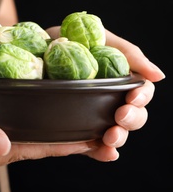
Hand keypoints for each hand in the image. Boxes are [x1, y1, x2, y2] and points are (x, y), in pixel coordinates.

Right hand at [0, 27, 164, 179]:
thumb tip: (2, 145)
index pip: (14, 151)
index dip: (51, 146)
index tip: (87, 141)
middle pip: (17, 151)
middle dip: (55, 146)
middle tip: (95, 140)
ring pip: (11, 143)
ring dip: (42, 140)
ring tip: (75, 135)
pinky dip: (22, 129)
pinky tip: (36, 123)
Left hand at [41, 26, 164, 160]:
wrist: (32, 47)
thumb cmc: (67, 38)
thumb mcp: (98, 38)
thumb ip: (128, 53)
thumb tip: (159, 76)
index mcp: (118, 78)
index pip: (141, 93)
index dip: (142, 98)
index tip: (132, 99)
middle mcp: (108, 98)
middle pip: (134, 116)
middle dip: (132, 120)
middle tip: (120, 117)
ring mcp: (92, 114)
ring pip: (116, 132)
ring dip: (119, 137)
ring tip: (110, 137)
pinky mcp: (75, 127)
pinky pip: (91, 145)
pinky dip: (101, 151)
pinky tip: (105, 152)